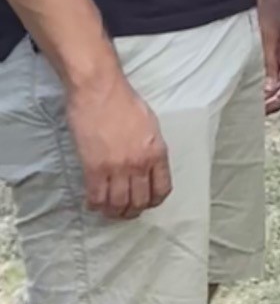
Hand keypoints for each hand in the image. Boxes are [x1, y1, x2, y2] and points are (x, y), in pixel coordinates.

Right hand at [66, 67, 171, 219]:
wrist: (99, 91)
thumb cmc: (124, 101)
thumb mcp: (150, 125)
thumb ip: (151, 147)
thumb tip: (148, 163)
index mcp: (157, 153)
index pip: (162, 189)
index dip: (154, 201)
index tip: (147, 202)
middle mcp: (140, 164)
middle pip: (140, 201)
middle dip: (133, 211)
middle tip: (125, 211)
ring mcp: (117, 168)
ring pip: (118, 203)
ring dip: (114, 212)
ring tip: (109, 211)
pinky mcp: (94, 168)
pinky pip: (96, 196)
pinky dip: (95, 204)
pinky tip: (93, 203)